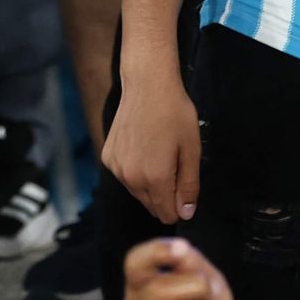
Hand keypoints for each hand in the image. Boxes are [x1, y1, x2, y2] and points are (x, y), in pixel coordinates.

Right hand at [101, 70, 199, 222]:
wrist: (147, 85)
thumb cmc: (174, 113)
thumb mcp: (192, 150)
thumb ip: (189, 186)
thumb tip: (186, 213)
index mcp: (155, 179)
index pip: (166, 214)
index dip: (179, 206)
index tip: (185, 187)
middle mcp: (131, 178)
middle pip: (151, 206)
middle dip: (165, 194)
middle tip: (174, 163)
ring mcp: (116, 168)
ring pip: (137, 192)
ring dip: (150, 183)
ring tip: (159, 153)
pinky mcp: (108, 157)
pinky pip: (125, 176)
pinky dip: (135, 170)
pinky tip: (143, 147)